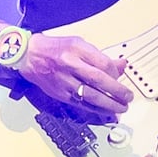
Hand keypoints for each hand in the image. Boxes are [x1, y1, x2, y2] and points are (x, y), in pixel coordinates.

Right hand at [0, 21, 133, 118]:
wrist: (29, 56)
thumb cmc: (55, 49)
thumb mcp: (79, 44)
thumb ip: (100, 56)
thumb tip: (121, 65)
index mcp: (76, 49)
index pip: (103, 64)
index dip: (116, 74)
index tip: (120, 77)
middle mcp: (70, 64)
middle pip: (99, 80)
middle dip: (117, 91)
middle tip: (128, 97)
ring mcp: (64, 81)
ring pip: (91, 96)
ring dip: (109, 104)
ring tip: (120, 108)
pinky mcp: (60, 94)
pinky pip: (81, 104)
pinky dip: (95, 109)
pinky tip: (105, 112)